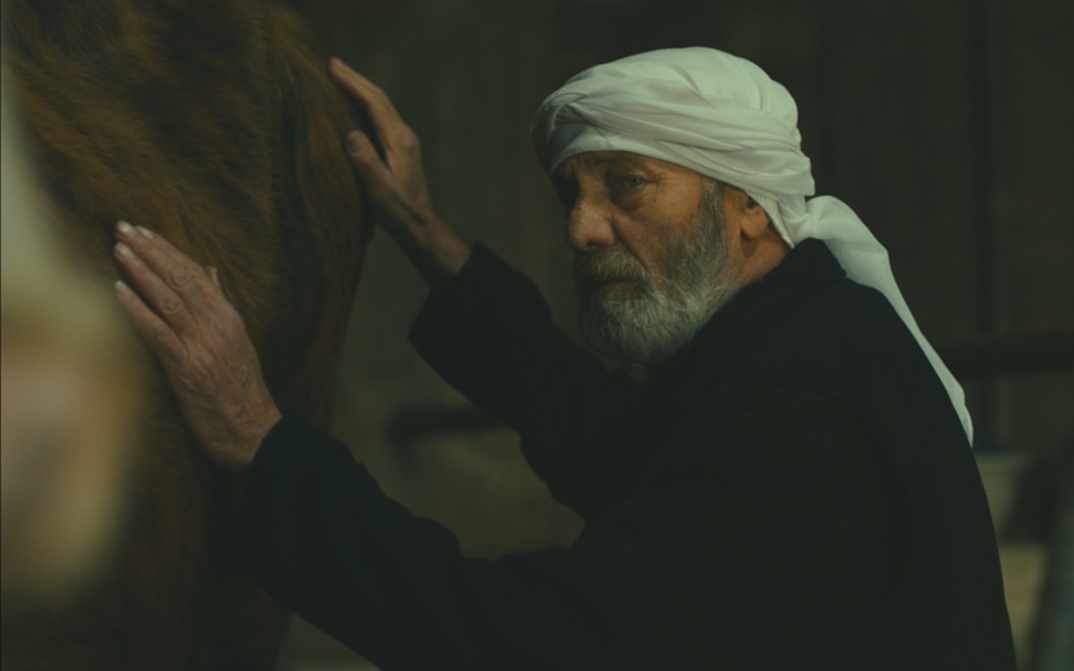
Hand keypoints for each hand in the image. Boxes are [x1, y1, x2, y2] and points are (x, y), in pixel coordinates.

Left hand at [111, 221, 280, 475]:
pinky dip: (137, 310)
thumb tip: (210, 272)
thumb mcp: (238, 343)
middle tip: (123, 227)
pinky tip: (117, 291)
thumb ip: (220, 306)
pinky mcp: (188, 369)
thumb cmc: (241, 393)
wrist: (254, 433)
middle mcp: (218, 326)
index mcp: (230, 319)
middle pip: (181, 279)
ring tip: (119, 249)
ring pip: (169, 299)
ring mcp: (203, 346)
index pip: (196, 274)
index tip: (143, 231)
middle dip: (150, 251)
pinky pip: (158, 332)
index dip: (168, 250)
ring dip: (142, 272)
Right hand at [329, 57, 469, 285]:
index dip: (353, 83)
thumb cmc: (398, 210)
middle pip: (379, 98)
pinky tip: (354, 104)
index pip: (374, 103)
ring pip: (381, 106)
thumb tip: (350, 134)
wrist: (419, 224)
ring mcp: (404, 140)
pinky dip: (365, 103)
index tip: (332, 68)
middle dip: (356, 79)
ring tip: (340, 76)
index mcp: (398, 140)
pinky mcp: (400, 147)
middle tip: (332, 63)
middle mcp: (404, 135)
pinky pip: (381, 117)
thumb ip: (365, 162)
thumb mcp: (379, 190)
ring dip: (361, 89)